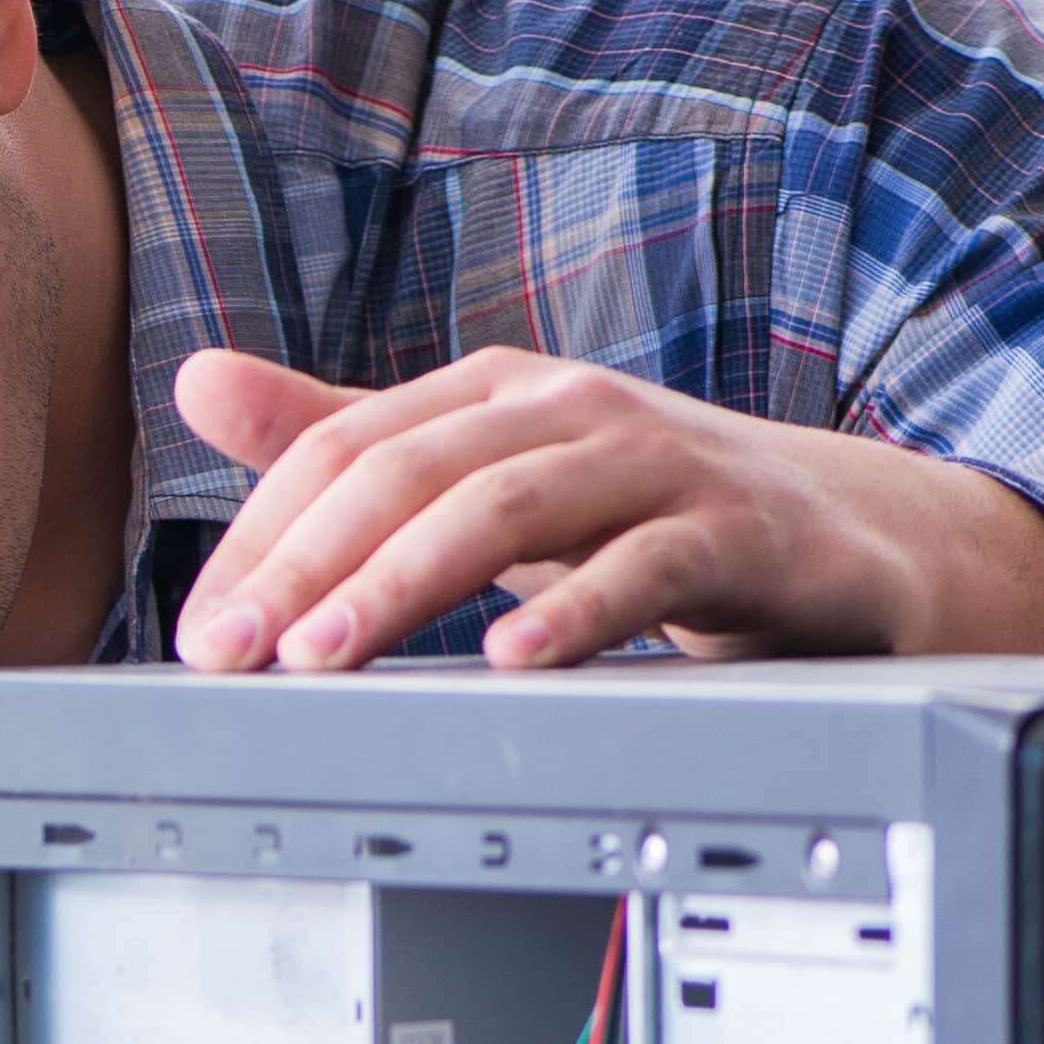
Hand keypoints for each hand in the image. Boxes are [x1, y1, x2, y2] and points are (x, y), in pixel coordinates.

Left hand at [169, 345, 1043, 675]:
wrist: (847, 541)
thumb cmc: (646, 510)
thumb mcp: (485, 473)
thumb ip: (349, 436)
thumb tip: (196, 381)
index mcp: (493, 397)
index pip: (347, 450)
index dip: (264, 538)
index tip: (200, 635)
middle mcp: (569, 410)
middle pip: (413, 472)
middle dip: (309, 564)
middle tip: (233, 653)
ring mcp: (660, 462)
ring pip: (511, 507)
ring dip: (405, 584)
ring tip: (324, 657)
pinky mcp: (740, 531)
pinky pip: (650, 566)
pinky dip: (577, 612)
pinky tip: (512, 662)